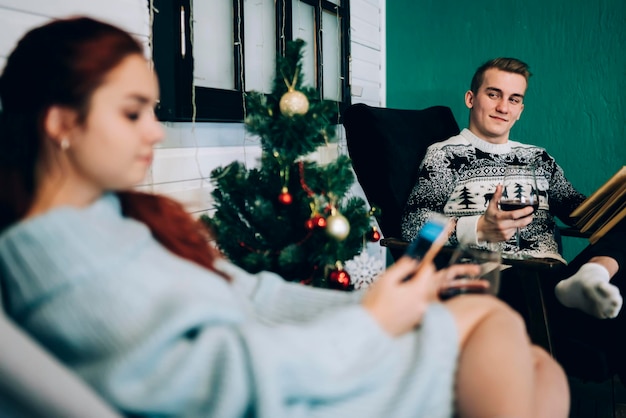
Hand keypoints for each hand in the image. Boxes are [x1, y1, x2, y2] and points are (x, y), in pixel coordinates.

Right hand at [362, 257, 479, 336]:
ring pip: (446, 295)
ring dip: (463, 288)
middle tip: (477, 269)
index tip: (445, 236)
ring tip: (483, 286)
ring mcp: (424, 312)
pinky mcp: (420, 320)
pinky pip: (436, 305)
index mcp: (417, 290)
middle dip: (463, 274)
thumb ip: (404, 268)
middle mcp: (425, 301)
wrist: (368, 333)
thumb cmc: (374, 306)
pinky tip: (451, 297)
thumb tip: (416, 259)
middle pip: (447, 283)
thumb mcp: (386, 281)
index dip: (434, 251)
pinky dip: (444, 299)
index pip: (430, 267)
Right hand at [477, 184, 533, 241]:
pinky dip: (515, 228)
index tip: (530, 209)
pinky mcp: (506, 237)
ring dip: (521, 223)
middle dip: (528, 219)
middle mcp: (502, 225)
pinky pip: (515, 232)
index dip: (524, 212)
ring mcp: (504, 232)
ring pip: (518, 227)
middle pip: (520, 223)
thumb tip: (499, 186)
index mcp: (498, 217)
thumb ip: (496, 196)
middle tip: (530, 215)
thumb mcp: (491, 206)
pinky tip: (511, 225)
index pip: (514, 214)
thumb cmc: (487, 218)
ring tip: (518, 219)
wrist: (480, 230)